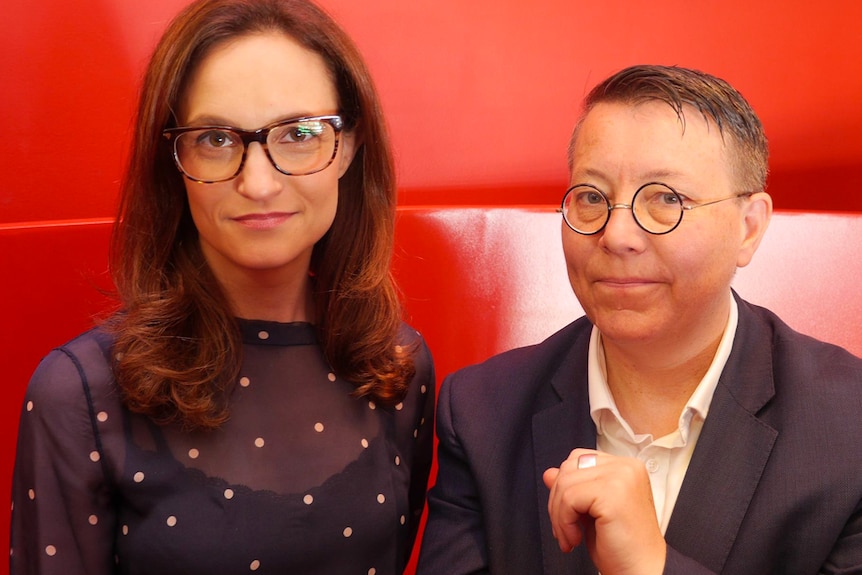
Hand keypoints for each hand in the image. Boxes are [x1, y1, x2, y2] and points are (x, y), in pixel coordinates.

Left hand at [543, 449, 665, 574]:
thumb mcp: (590, 511)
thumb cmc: (622, 546)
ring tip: (571, 537)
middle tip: (566, 531)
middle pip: (568, 469)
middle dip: (557, 502)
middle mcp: (627, 467)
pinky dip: (564, 522)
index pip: (578, 459)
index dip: (564, 488)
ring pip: (565, 483)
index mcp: (625, 467)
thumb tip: (549, 473)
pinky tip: (577, 538)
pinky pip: (569, 498)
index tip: (567, 515)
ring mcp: (622, 476)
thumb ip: (573, 488)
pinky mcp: (613, 492)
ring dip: (559, 516)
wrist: (642, 571)